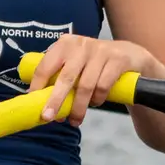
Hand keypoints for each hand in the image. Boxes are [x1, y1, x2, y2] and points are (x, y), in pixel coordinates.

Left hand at [25, 35, 164, 125]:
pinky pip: (103, 86)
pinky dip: (97, 99)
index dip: (38, 86)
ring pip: (85, 86)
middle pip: (64, 78)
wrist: (130, 55)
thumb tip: (40, 101)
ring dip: (79, 107)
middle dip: (55, 101)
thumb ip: (60, 75)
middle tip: (48, 117)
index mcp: (65, 44)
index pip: (46, 66)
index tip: (34, 103)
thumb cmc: (94, 64)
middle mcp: (81, 45)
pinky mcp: (117, 60)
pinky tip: (96, 103)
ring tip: (75, 120)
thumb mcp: (76, 62)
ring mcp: (100, 51)